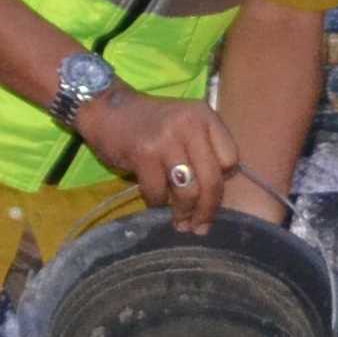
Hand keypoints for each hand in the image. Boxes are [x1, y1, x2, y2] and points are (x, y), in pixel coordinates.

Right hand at [87, 87, 243, 230]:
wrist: (107, 108)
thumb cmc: (150, 123)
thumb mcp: (184, 126)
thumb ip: (203, 151)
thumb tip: (214, 199)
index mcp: (205, 116)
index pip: (230, 159)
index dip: (222, 181)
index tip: (211, 194)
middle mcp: (190, 124)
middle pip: (212, 180)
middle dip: (207, 210)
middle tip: (200, 227)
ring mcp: (166, 139)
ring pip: (188, 191)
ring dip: (184, 213)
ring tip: (181, 223)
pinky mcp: (143, 153)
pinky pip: (158, 192)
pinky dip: (157, 203)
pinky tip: (155, 202)